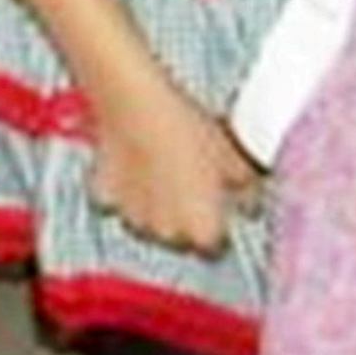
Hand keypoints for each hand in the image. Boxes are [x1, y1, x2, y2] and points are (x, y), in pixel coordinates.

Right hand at [89, 75, 259, 258]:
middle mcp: (166, 233)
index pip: (215, 249)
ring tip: (163, 177)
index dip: (219, 231)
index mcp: (202, 231)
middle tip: (192, 190)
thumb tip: (251, 204)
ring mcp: (131, 217)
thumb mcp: (236, 158)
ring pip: (147, 225)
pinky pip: (118, 204)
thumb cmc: (186, 131)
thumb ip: (248, 192)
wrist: (137, 105)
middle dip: (186, 222)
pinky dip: (126, 194)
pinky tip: (134, 170)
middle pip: (179, 241)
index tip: (221, 214)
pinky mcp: (104, 197)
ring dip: (155, 211)